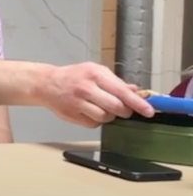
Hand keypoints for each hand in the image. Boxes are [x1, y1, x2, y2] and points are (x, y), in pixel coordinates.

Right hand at [37, 63, 153, 126]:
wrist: (45, 83)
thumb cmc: (73, 76)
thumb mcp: (95, 71)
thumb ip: (116, 82)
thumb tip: (136, 91)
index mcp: (95, 75)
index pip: (122, 91)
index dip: (138, 103)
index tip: (149, 111)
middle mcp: (86, 88)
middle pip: (116, 107)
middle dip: (124, 111)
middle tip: (123, 110)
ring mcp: (78, 103)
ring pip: (105, 117)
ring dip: (109, 116)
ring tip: (102, 107)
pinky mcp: (72, 115)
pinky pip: (93, 124)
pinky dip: (96, 120)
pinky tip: (89, 111)